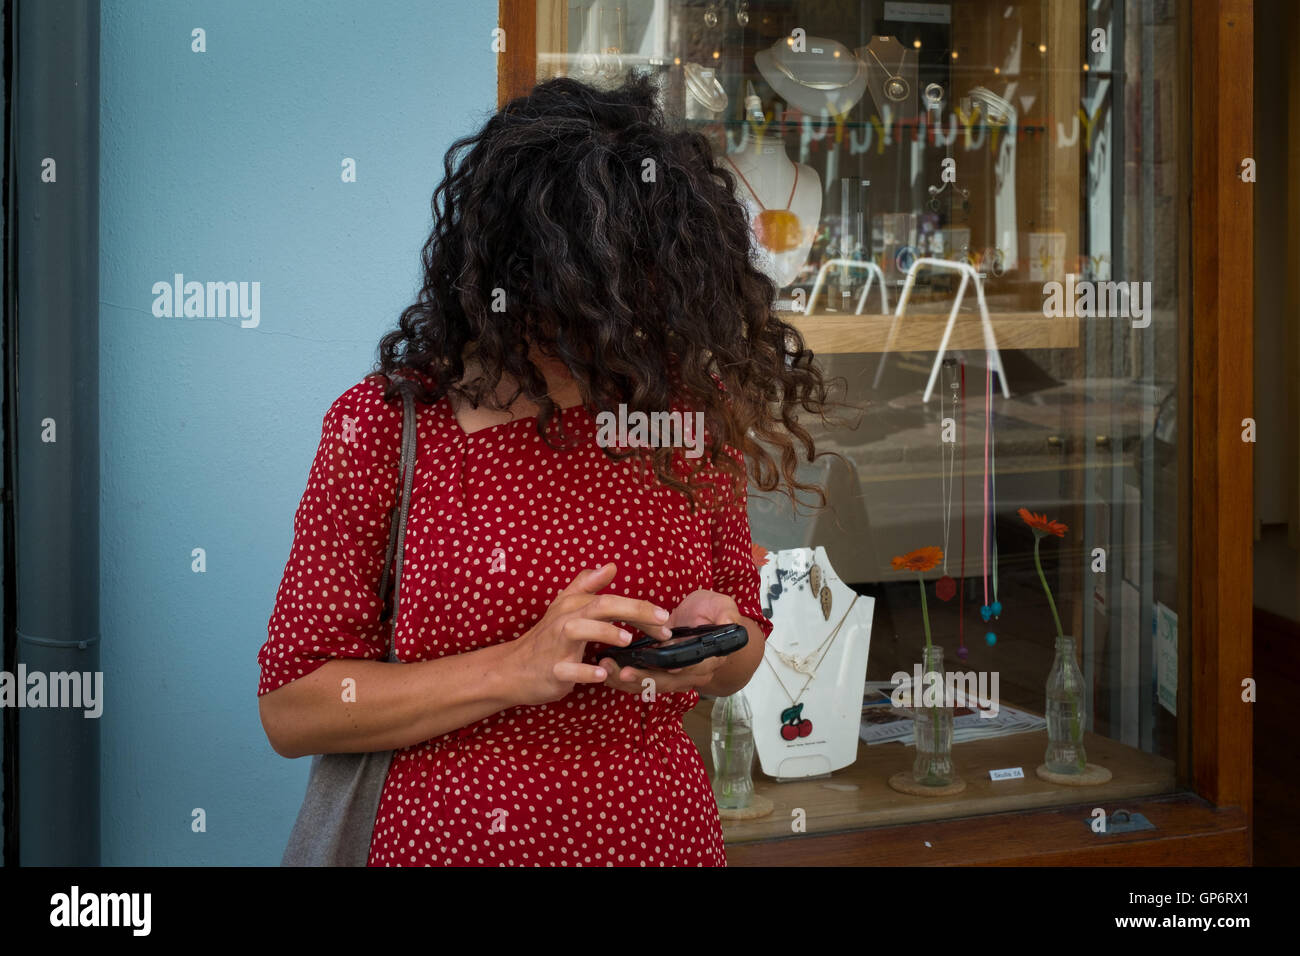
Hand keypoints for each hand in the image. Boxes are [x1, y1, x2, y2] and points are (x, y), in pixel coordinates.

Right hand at [507, 563, 672, 706]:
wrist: (512, 669)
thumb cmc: (545, 638)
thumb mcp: (563, 606)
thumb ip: (587, 585)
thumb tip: (611, 566)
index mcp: (574, 605)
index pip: (611, 598)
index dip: (639, 605)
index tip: (665, 616)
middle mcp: (566, 620)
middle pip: (602, 606)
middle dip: (634, 612)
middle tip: (662, 624)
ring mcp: (557, 645)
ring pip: (580, 631)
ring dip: (604, 633)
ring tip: (627, 640)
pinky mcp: (552, 669)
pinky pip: (569, 669)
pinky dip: (585, 670)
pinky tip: (601, 672)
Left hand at [598, 588, 740, 696]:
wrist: (706, 621)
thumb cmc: (714, 612)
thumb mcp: (722, 605)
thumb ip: (726, 614)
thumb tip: (729, 622)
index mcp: (710, 657)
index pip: (693, 666)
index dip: (676, 666)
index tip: (659, 662)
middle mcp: (693, 673)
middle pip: (668, 682)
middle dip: (643, 678)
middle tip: (621, 672)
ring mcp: (676, 677)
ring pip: (651, 686)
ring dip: (628, 681)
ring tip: (607, 671)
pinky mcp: (660, 674)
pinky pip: (642, 682)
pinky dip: (624, 679)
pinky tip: (606, 672)